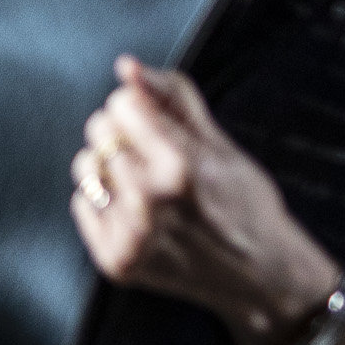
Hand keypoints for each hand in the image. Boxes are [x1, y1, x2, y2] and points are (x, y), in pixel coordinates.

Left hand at [69, 58, 336, 344]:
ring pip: (85, 166)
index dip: (139, 107)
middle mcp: (150, 203)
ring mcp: (131, 237)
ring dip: (109, 167)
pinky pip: (82, 203)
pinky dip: (104, 202)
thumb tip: (126, 66)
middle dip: (123, 133)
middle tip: (154, 156)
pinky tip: (139, 213)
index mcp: (179, 167)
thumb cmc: (246, 204)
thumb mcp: (221, 144)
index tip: (157, 124)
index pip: (120, 103)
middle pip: (99, 131)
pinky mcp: (117, 261)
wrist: (262, 278)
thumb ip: (172, 99)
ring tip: (144, 183)